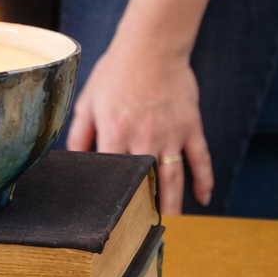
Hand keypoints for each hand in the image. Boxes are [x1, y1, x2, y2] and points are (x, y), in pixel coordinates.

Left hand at [65, 31, 213, 213]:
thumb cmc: (115, 72)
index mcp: (115, 132)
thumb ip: (79, 133)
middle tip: (142, 230)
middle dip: (144, 208)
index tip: (111, 216)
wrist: (151, 46)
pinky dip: (204, 181)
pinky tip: (203, 199)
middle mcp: (145, 138)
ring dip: (173, 204)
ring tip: (170, 224)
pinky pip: (200, 159)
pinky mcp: (191, 126)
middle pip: (146, 182)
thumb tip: (73, 160)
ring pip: (174, 179)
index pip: (113, 174)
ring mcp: (171, 134)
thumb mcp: (89, 100)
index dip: (112, 195)